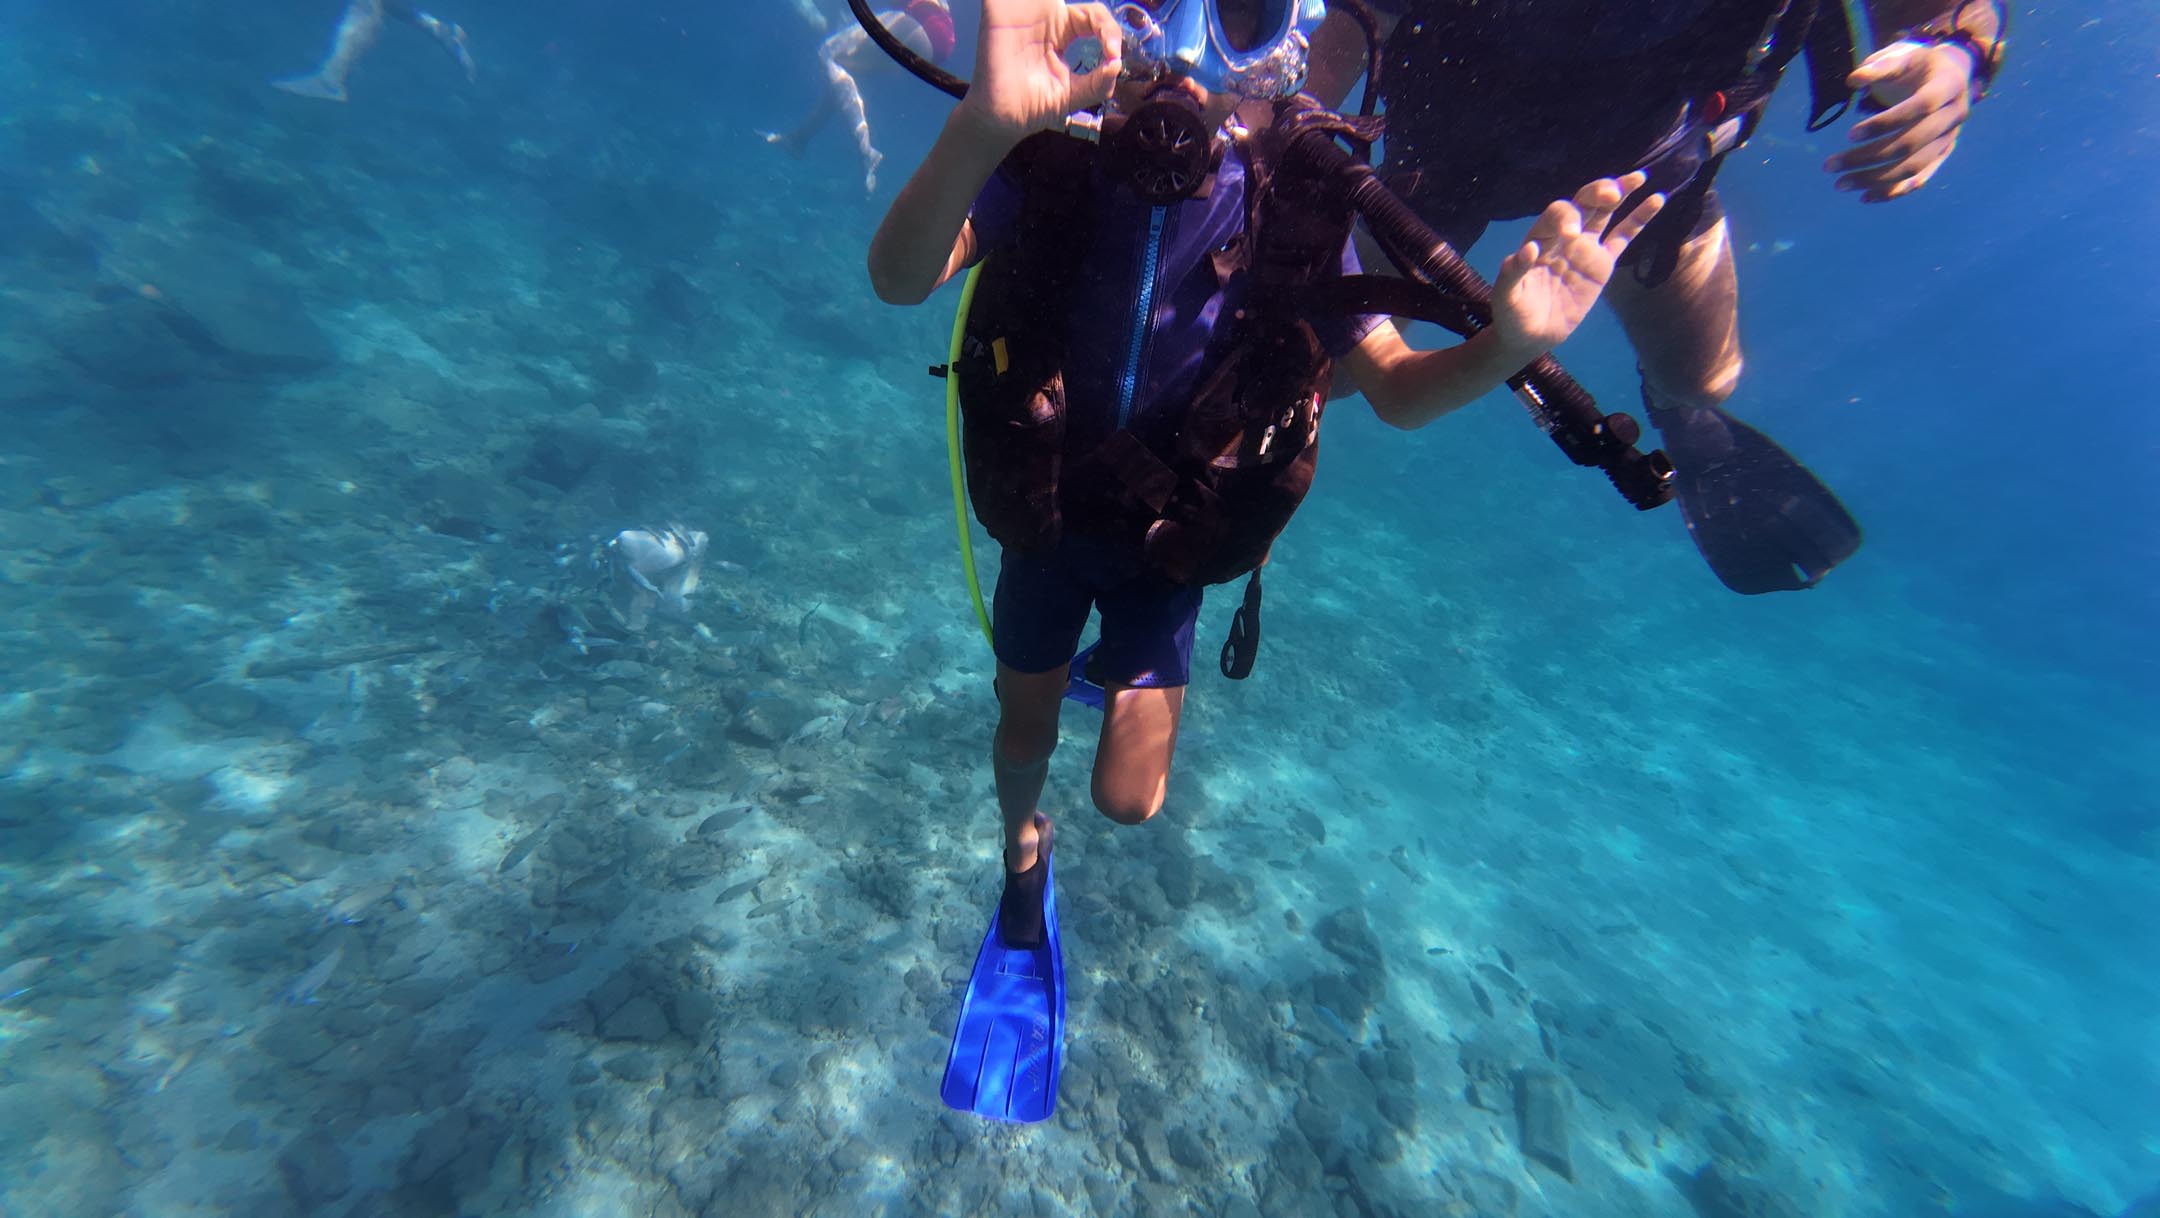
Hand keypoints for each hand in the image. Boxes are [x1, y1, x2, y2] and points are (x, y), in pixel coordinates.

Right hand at [952, 0, 1122, 148]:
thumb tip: (1117, 66)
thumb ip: (1098, 83)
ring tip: (1051, 3)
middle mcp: (1045, 17)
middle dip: (1096, 15)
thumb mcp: (1073, 96)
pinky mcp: (998, 12)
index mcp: (1063, 32)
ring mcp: (1022, 12)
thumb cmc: (1033, 107)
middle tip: (1106, 38)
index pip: (1093, 16)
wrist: (1002, 121)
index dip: (1108, 31)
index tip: (1112, 54)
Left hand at [1490, 173, 1663, 358]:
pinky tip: (1656, 199)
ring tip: (1638, 177)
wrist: (1530, 335)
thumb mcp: (1506, 296)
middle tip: (1610, 192)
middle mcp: (1563, 237)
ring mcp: (1585, 248)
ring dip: (1620, 193)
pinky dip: (1639, 218)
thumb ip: (1513, 273)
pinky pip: (1623, 237)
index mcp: (1539, 238)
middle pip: (1582, 203)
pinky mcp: (1602, 263)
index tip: (1572, 235)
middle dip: (1596, 193)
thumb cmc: (1512, 314)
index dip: (1565, 218)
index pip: (1555, 215)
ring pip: (1604, 213)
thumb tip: (1528, 249)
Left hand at [1826, 39, 1974, 202]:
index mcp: (1949, 85)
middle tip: (1829, 166)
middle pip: (1912, 144)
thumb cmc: (1916, 63)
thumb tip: (1853, 80)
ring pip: (1914, 167)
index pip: (1920, 107)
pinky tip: (1864, 197)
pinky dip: (1893, 191)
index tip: (1849, 134)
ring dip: (1875, 179)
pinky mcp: (1942, 155)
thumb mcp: (1901, 55)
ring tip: (1839, 184)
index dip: (1886, 122)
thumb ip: (1880, 66)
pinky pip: (1920, 179)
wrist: (1946, 74)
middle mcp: (1955, 115)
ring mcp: (1950, 138)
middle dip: (1868, 157)